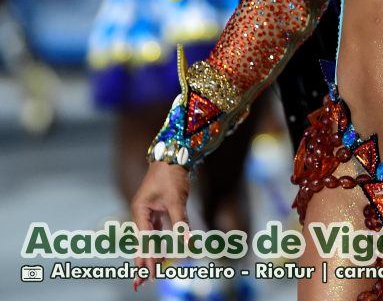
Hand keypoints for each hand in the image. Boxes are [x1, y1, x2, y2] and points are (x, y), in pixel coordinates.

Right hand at [131, 161, 189, 289]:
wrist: (175, 153)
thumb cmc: (172, 174)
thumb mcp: (177, 199)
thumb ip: (181, 223)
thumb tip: (188, 243)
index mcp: (140, 209)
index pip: (144, 239)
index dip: (147, 257)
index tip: (149, 273)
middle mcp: (142, 211)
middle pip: (142, 241)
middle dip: (143, 261)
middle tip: (140, 283)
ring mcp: (149, 209)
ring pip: (150, 236)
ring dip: (151, 253)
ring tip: (151, 271)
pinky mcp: (158, 207)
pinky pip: (157, 229)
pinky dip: (159, 241)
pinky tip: (160, 253)